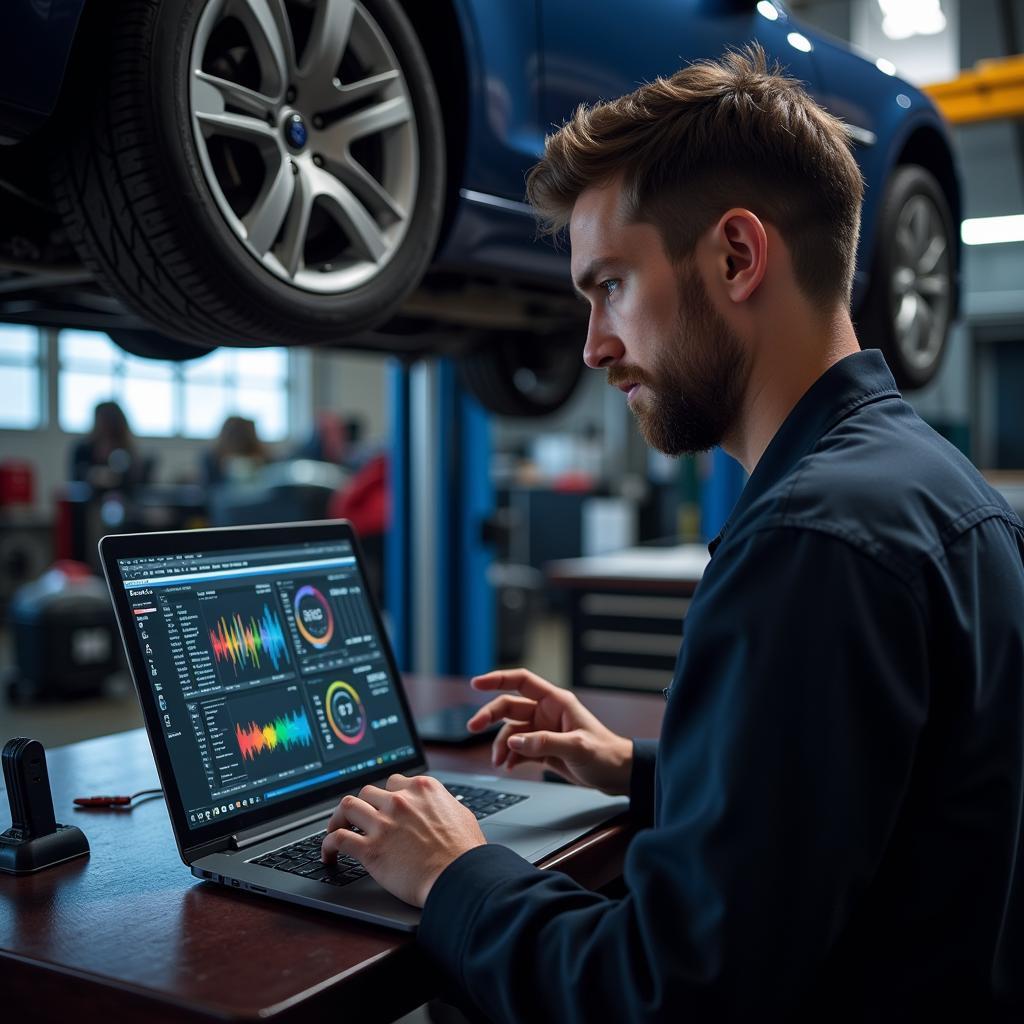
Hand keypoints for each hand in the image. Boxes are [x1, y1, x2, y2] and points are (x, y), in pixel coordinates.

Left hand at [320, 774, 485, 906]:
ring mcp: (384, 824)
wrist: (460, 878)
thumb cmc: (465, 852)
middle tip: (360, 820)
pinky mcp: (371, 849)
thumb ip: (443, 804)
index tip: (382, 807)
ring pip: (347, 806)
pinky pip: (337, 838)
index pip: (393, 783)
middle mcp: (400, 801)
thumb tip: (440, 805)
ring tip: (336, 829)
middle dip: (363, 806)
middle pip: (368, 792)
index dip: (386, 796)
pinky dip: (327, 844)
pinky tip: (329, 854)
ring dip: (339, 818)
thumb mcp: (461, 814)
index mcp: (422, 789)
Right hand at [467, 668, 632, 794]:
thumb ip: (544, 743)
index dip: (498, 679)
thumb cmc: (606, 754)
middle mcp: (546, 713)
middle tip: (472, 728)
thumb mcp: (577, 747)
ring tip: (499, 763)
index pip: (522, 681)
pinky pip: (518, 749)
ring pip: (511, 732)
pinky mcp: (542, 749)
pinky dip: (510, 757)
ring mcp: (543, 731)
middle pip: (509, 707)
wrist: (617, 775)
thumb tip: (513, 742)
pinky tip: (508, 767)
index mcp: (556, 702)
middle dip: (489, 716)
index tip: (476, 683)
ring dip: (501, 746)